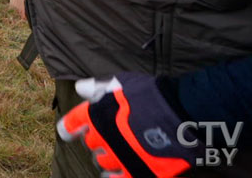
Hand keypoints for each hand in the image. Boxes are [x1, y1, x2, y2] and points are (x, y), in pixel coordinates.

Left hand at [57, 73, 196, 177]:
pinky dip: (116, 177)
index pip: (71, 125)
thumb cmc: (151, 95)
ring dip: (106, 158)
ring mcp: (120, 157)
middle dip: (96, 141)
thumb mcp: (122, 84)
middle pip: (90, 144)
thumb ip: (98, 87)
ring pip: (103, 162)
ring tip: (117, 153)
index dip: (70, 128)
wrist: (182, 115)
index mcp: (95, 115)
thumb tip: (80, 88)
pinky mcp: (137, 171)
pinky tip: (117, 175)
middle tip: (109, 136)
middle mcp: (103, 138)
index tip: (70, 132)